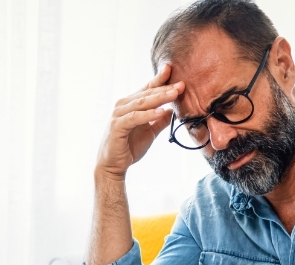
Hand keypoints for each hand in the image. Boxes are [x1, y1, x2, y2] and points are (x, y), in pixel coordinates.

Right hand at [95, 64, 183, 179]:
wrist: (113, 166)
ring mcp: (119, 115)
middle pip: (147, 93)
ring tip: (175, 94)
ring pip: (141, 103)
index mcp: (131, 105)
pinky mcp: (117, 126)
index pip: (148, 89)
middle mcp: (123, 106)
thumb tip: (172, 111)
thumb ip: (160, 121)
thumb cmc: (129, 148)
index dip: (160, 79)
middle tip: (182, 84)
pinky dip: (148, 114)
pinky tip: (160, 112)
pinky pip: (135, 117)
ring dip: (159, 98)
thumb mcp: (150, 132)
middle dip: (165, 88)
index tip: (172, 69)